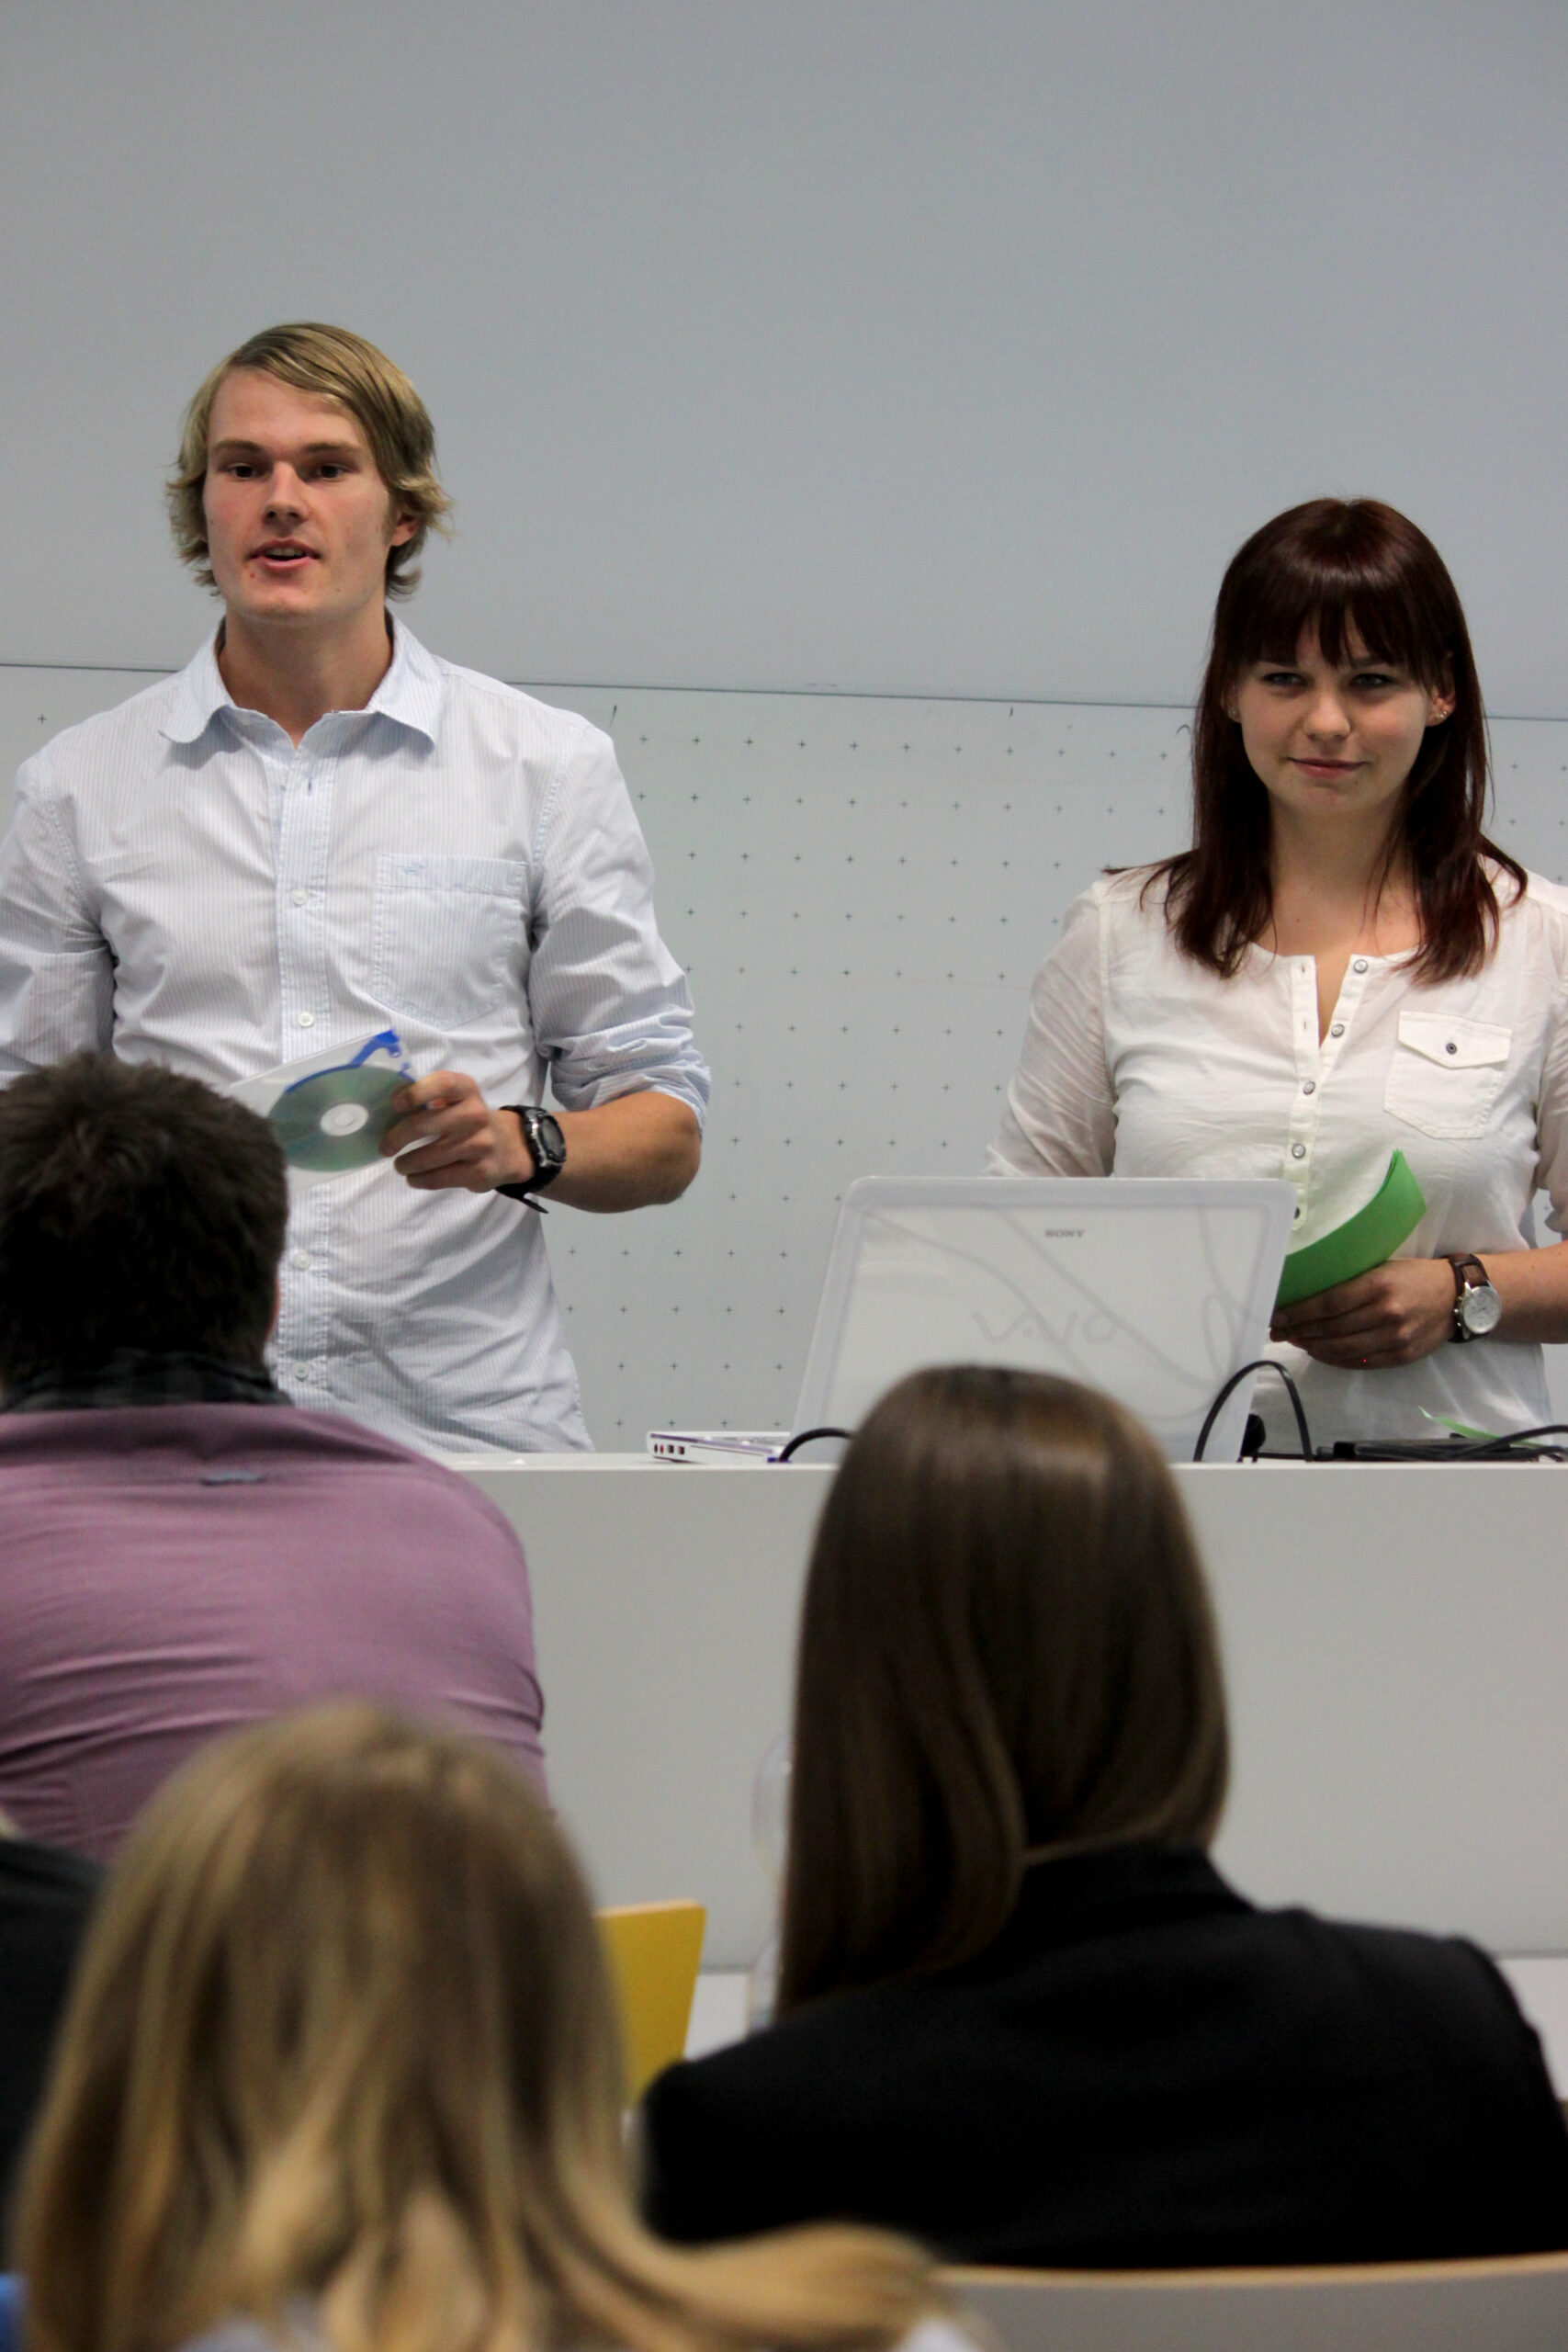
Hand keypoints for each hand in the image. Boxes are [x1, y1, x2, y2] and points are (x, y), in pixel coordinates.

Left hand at [379, 1071, 530, 1192]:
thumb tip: (387, 1112)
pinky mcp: (479, 1172)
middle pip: (423, 1124)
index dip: (415, 1093)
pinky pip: (438, 1178)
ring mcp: (479, 1145)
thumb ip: (431, 1100)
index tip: (395, 1105)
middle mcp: (476, 1115)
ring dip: (406, 1163)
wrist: (510, 1148)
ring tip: (400, 1165)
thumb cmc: (470, 1121)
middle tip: (385, 1147)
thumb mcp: (459, 1101)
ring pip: (428, 1157)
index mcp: (467, 1090)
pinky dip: (419, 1179)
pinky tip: (414, 1178)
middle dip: (396, 1138)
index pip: (443, 1084)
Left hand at [1269, 1257, 1454, 1368]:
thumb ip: (1353, 1281)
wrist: (1458, 1296)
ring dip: (1312, 1347)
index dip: (1298, 1312)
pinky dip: (1335, 1359)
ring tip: (1295, 1341)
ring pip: (1342, 1349)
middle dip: (1298, 1331)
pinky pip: (1360, 1362)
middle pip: (1331, 1328)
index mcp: (1379, 1285)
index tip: (1276, 1315)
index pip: (1328, 1303)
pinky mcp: (1402, 1356)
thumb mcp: (1384, 1266)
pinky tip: (1319, 1352)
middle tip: (1277, 1331)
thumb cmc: (1415, 1276)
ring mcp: (1395, 1338)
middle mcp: (1387, 1313)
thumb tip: (1310, 1293)